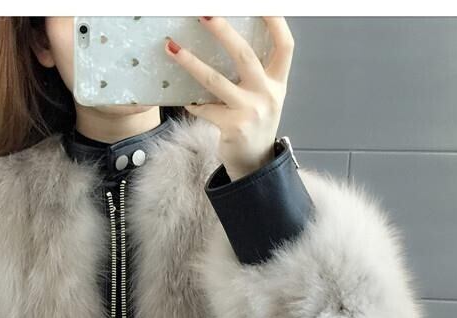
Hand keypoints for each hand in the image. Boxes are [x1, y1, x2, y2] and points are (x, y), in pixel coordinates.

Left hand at [164, 16, 294, 180]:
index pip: (284, 45)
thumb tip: (228, 40)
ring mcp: (250, 111)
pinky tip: (185, 99)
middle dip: (223, 31)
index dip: (275, 21)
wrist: (254, 163)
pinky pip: (205, 108)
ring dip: (191, 62)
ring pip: (216, 81)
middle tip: (204, 13)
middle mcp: (268, 95)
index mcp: (278, 83)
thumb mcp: (265, 96)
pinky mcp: (232, 128)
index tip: (261, 4)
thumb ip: (256, 73)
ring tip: (172, 48)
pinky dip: (193, 102)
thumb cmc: (255, 123)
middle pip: (245, 55)